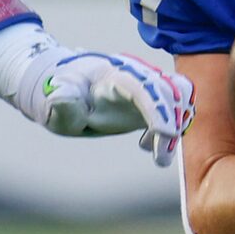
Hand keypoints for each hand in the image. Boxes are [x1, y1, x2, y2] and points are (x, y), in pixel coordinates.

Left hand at [25, 50, 195, 164]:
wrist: (67, 87)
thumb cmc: (62, 94)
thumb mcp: (55, 102)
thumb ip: (62, 101)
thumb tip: (59, 96)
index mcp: (112, 74)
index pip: (141, 86)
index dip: (156, 107)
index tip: (164, 133)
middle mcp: (134, 74)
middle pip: (167, 90)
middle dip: (172, 122)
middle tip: (161, 158)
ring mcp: (145, 84)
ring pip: (178, 95)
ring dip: (177, 124)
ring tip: (158, 156)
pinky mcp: (151, 97)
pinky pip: (177, 104)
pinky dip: (175, 125)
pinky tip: (149, 145)